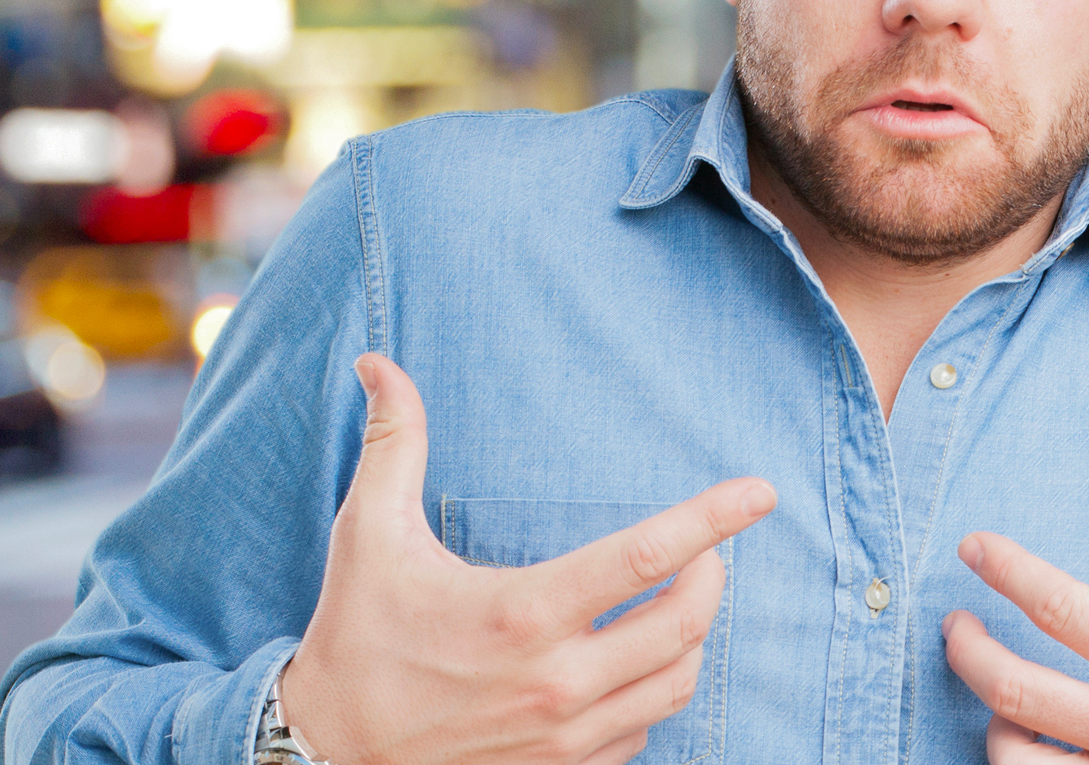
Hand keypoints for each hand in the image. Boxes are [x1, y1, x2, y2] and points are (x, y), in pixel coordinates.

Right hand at [283, 353, 777, 764]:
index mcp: (523, 613)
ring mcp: (565, 738)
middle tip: (706, 551)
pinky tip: (631, 663)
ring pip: (678, 684)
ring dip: (690, 637)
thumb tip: (380, 363)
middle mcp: (557, 681)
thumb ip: (392, 444)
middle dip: (712, 576)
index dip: (715, 518)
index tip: (760, 493)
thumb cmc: (354, 640)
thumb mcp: (367, 536)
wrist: (328, 760)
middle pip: (686, 625)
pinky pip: (643, 730)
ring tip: (675, 601)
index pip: (648, 556)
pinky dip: (653, 691)